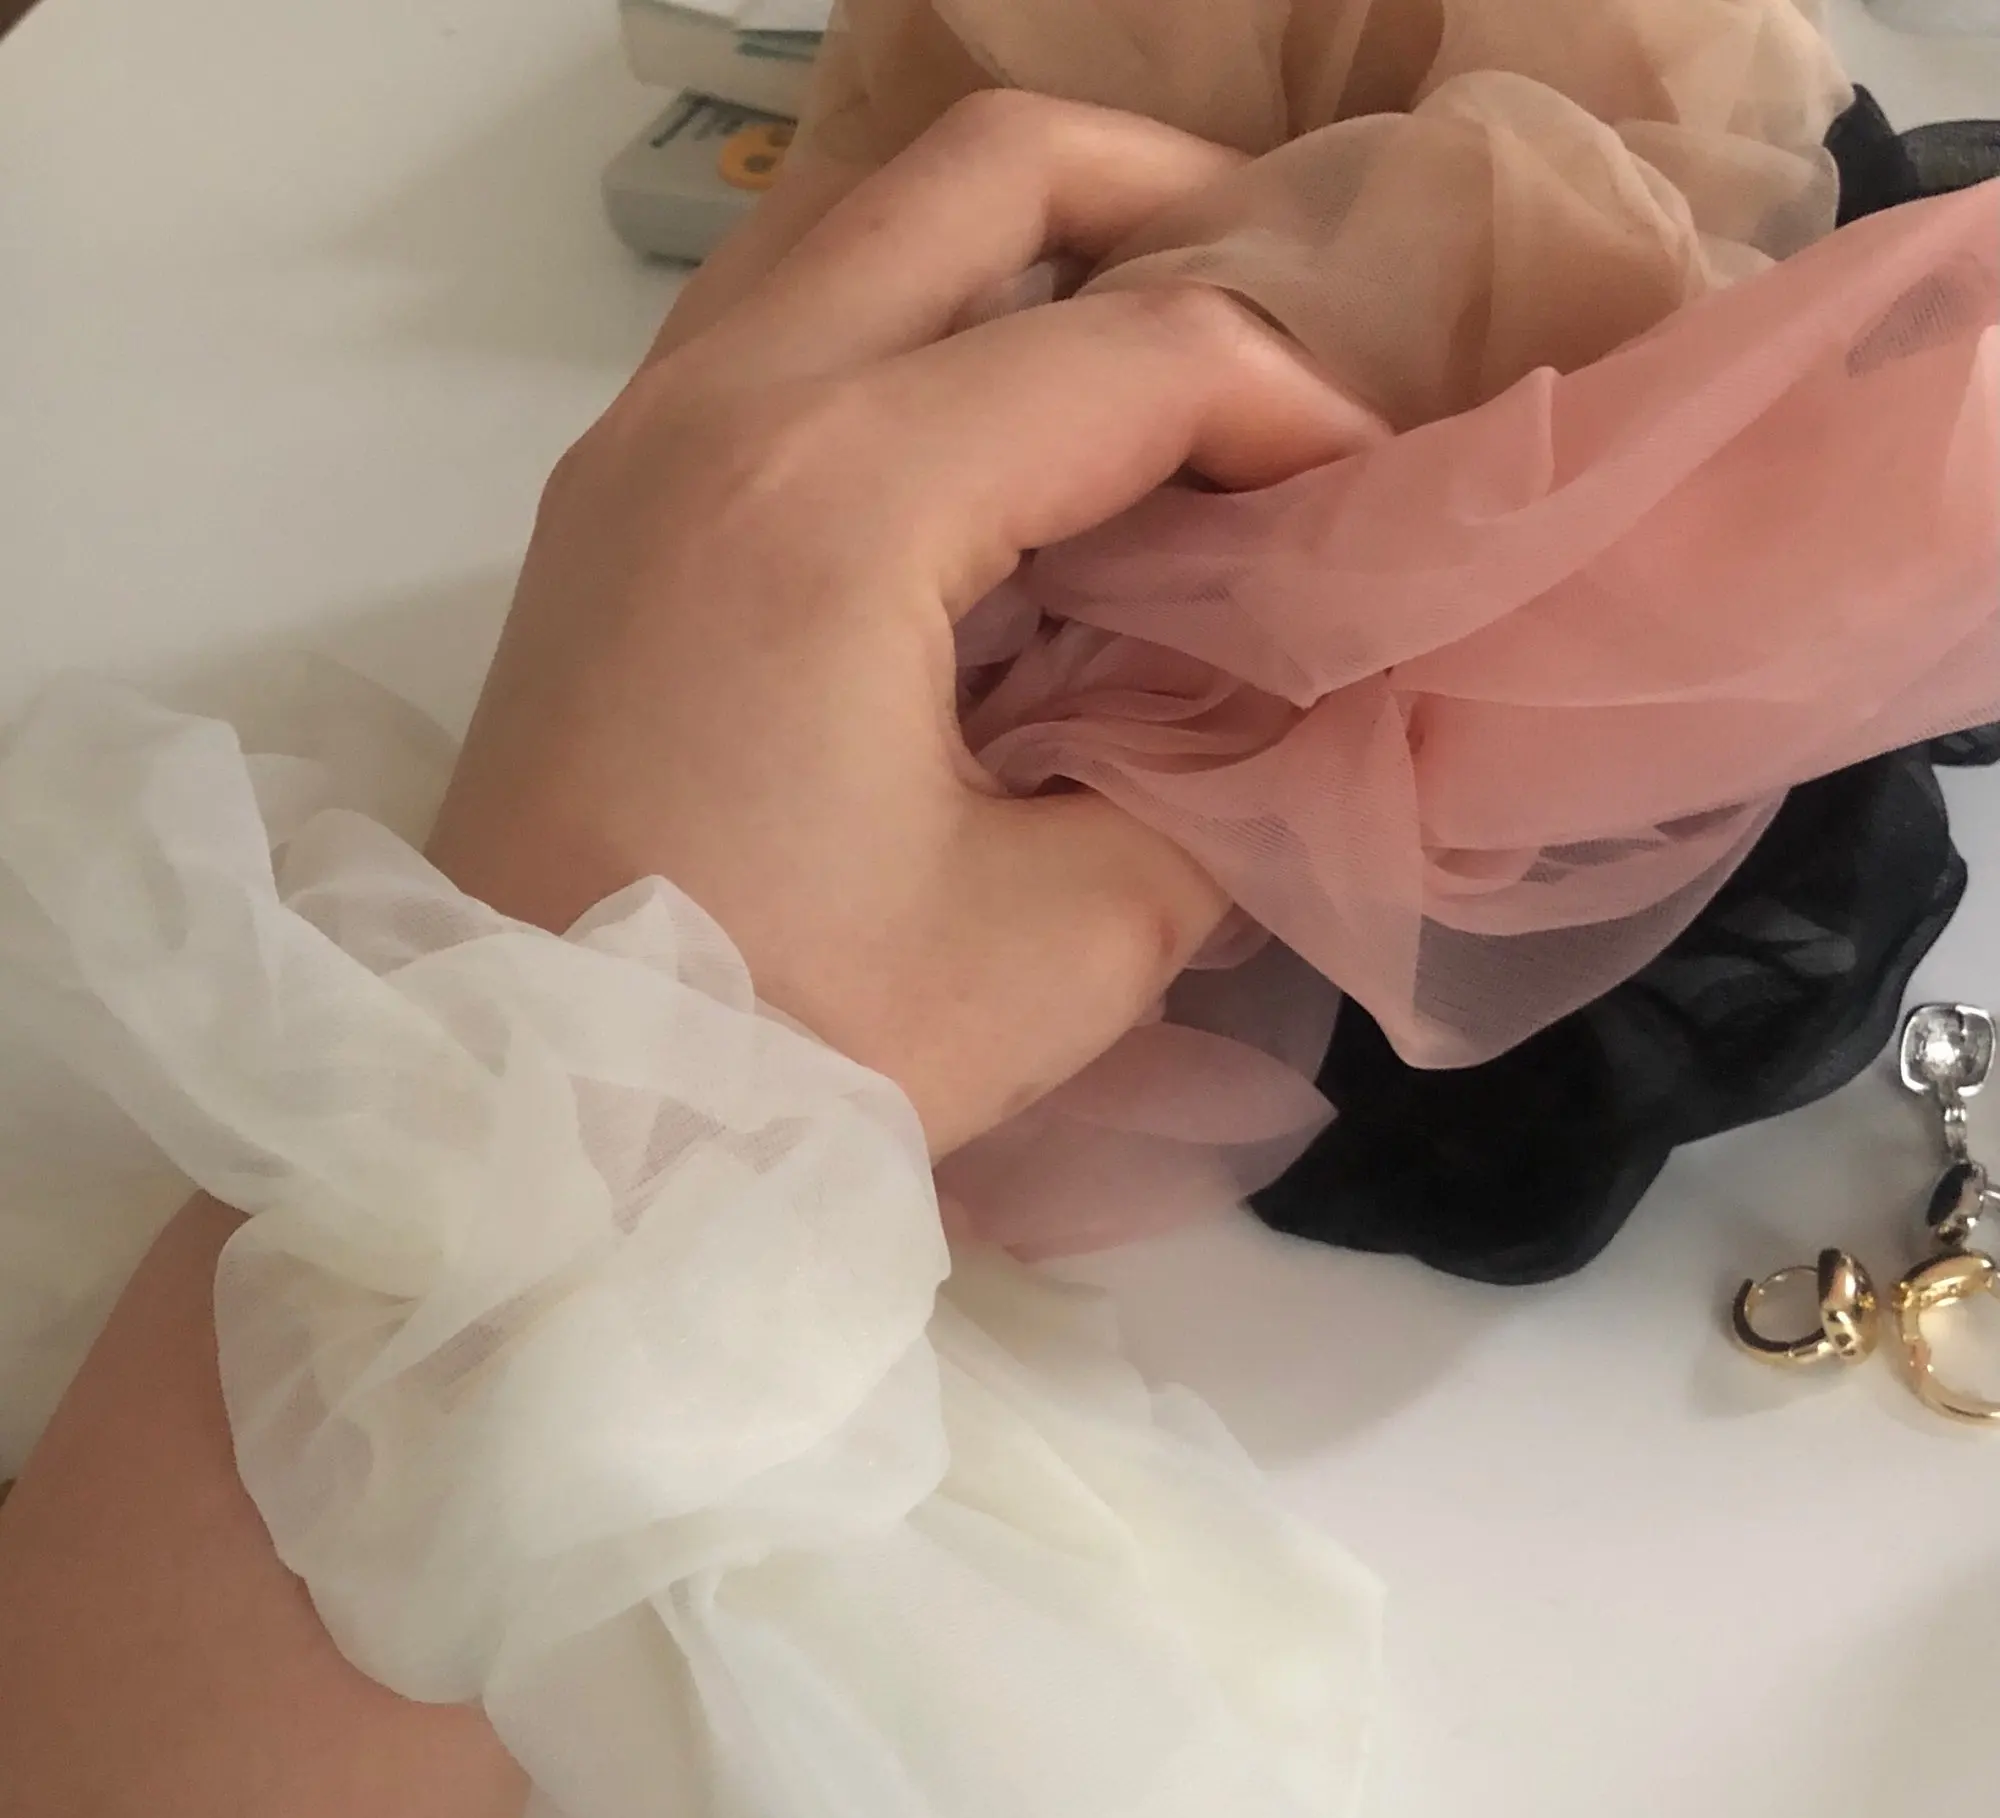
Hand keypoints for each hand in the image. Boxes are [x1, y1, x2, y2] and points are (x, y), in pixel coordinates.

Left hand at [427, 91, 1376, 1152]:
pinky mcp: (607, 497)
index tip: (1369, 498)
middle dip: (1169, 203)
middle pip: (979, 170)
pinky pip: (775, 306)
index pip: (1134, 357)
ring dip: (1021, 240)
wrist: (542, 1111)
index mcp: (840, 499)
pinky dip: (905, 309)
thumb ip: (1218, 787)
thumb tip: (1291, 690)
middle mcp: (723, 408)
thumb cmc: (791, 1042)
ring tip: (1144, 351)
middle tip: (1281, 317)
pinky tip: (985, 437)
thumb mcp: (1065, 940)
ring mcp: (640, 434)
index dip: (1296, 405)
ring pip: (856, 212)